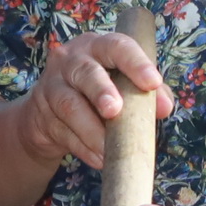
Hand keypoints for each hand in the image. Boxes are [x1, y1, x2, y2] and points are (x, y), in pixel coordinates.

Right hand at [15, 28, 175, 170]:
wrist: (49, 112)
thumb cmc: (97, 92)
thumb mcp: (121, 85)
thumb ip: (146, 93)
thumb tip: (164, 107)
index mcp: (97, 47)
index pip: (116, 46)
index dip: (135, 63)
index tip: (153, 83)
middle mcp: (70, 60)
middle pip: (86, 73)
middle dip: (101, 91)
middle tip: (114, 111)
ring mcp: (51, 86)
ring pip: (70, 106)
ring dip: (92, 131)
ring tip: (109, 150)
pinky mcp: (41, 115)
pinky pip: (64, 133)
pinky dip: (84, 148)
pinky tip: (99, 159)